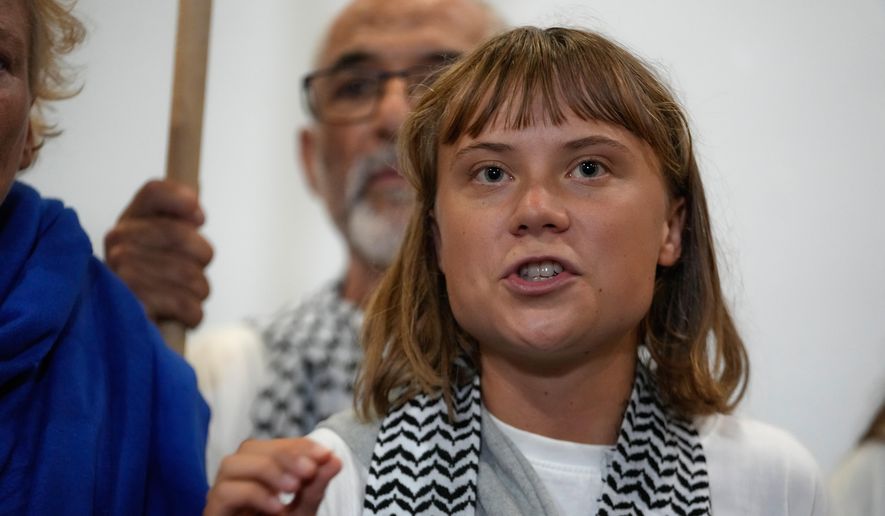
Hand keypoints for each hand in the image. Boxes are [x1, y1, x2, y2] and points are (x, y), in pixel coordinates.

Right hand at [104, 179, 212, 327]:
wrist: (128, 325)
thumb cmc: (157, 280)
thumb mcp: (167, 245)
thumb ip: (182, 222)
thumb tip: (196, 216)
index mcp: (130, 219)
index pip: (154, 192)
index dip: (182, 201)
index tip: (200, 219)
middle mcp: (119, 240)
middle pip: (182, 235)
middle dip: (202, 258)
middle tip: (195, 271)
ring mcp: (121, 272)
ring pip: (191, 275)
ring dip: (199, 291)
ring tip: (186, 296)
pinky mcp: (132, 305)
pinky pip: (186, 305)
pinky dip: (194, 314)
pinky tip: (183, 314)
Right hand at [205, 438, 341, 515]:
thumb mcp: (303, 510)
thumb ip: (316, 485)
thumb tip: (335, 459)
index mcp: (257, 474)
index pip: (273, 446)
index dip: (298, 445)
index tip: (325, 453)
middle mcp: (236, 480)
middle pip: (250, 447)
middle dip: (284, 454)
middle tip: (310, 470)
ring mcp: (221, 495)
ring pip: (232, 464)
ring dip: (267, 470)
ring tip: (294, 487)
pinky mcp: (213, 512)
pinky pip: (224, 492)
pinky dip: (254, 494)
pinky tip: (277, 507)